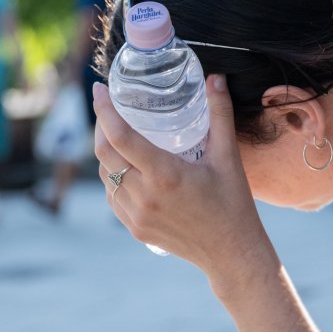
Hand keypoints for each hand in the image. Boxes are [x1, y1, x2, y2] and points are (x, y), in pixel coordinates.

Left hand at [92, 75, 275, 279]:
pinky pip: (112, 196)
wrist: (232, 253)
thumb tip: (216, 78)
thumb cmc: (233, 203)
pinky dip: (113, 176)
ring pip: (105, 175)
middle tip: (109, 109)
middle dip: (101, 126)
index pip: (120, 136)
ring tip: (119, 136)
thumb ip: (220, 114)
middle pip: (104, 153)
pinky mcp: (135, 229)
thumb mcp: (228, 157)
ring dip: (107, 153)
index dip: (104, 110)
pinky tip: (127, 168)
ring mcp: (136, 216)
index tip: (99, 90)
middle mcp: (144, 196)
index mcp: (165, 175)